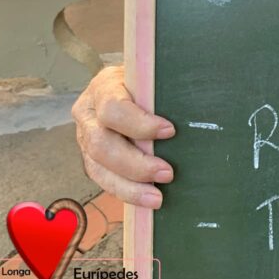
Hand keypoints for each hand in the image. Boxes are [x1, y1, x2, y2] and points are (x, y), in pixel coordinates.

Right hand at [72, 65, 175, 207]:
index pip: (113, 108)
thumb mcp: (152, 78)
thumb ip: (161, 93)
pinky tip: (146, 199)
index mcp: (103, 87)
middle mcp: (88, 114)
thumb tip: (194, 113)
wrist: (127, 87)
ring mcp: (85, 138)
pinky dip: (126, 192)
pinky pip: (103, 180)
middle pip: (101, 144)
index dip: (139, 123)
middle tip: (168, 173)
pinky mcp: (91, 158)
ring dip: (129, 187)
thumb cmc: (147, 83)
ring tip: (157, 198)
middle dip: (136, 164)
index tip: (170, 131)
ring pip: (98, 168)